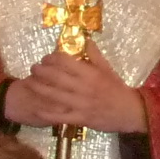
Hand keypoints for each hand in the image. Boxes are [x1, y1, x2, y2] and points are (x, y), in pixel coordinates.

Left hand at [20, 51, 146, 132]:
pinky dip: (48, 114)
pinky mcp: (80, 118)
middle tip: (33, 68)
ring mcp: (81, 104)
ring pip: (55, 95)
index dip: (52, 58)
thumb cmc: (118, 89)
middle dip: (41, 71)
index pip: (65, 62)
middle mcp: (83, 87)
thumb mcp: (108, 69)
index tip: (46, 58)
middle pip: (56, 77)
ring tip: (30, 83)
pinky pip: (61, 116)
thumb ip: (95, 55)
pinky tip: (37, 110)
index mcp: (90, 73)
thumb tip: (85, 40)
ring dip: (39, 88)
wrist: (130, 112)